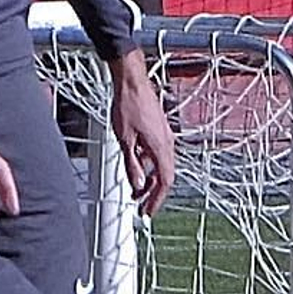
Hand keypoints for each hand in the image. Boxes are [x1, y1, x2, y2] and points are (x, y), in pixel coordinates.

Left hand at [108, 47, 174, 214]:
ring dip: (150, 178)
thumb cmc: (128, 106)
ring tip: (136, 188)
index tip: (147, 212)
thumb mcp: (125, 140)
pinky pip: (158, 153)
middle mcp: (167, 142)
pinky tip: (136, 164)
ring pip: (162, 164)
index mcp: (161, 148)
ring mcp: (164, 135)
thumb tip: (138, 185)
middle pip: (165, 175)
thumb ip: (132, 165)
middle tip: (142, 205)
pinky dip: (149, 164)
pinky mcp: (158, 129)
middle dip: (153, 192)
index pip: (165, 182)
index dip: (156, 200)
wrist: (131, 81)